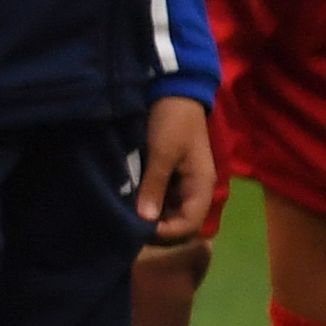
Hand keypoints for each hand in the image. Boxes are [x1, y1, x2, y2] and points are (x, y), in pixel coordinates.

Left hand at [136, 97, 224, 247]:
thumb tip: (145, 220)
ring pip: (169, 213)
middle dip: (157, 229)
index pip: (190, 224)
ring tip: (125, 217)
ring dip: (150, 218)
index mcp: (201, 186)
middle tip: (127, 227)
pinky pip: (161, 199)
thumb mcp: (162, 153)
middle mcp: (194, 190)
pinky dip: (147, 204)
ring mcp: (182, 184)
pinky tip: (129, 203)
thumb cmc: (172, 122)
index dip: (167, 233)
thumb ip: (155, 185)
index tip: (138, 231)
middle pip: (180, 223)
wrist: (172, 93)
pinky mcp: (169, 176)